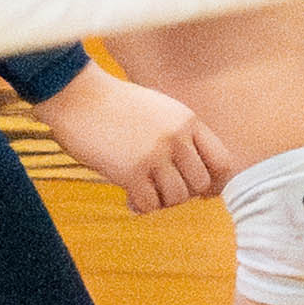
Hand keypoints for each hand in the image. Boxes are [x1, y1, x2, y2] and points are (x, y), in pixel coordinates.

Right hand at [35, 61, 231, 214]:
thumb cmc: (118, 106)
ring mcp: (155, 154)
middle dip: (183, 194)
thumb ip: (180, 135)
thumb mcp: (161, 110)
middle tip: (162, 189)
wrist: (81, 98)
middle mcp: (177, 138)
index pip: (221, 161)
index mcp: (188, 121)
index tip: (200, 191)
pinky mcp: (130, 171)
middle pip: (200, 184)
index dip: (215, 182)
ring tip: (145, 192)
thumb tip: (196, 176)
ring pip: (177, 198)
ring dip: (161, 201)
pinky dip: (141, 206)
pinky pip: (149, 204)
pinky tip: (129, 198)